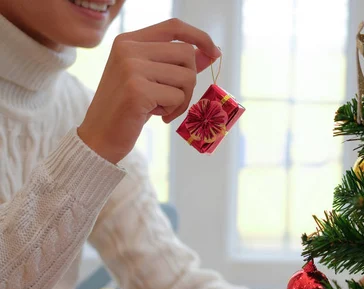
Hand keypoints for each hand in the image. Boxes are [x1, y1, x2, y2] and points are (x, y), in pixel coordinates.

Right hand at [78, 18, 220, 163]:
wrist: (99, 137)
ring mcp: (131, 68)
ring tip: (162, 108)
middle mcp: (128, 49)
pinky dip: (173, 111)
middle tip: (174, 98)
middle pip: (186, 54)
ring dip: (182, 99)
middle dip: (190, 80)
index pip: (174, 27)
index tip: (214, 52)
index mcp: (129, 41)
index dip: (200, 37)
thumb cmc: (128, 108)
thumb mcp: (151, 79)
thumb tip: (210, 52)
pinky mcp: (137, 91)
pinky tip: (154, 116)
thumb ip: (176, 63)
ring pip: (186, 77)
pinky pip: (177, 97)